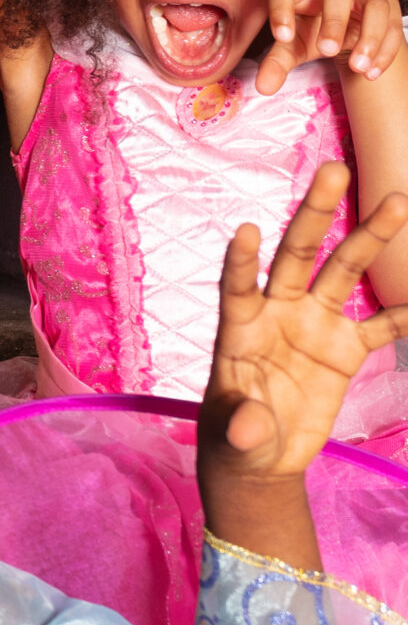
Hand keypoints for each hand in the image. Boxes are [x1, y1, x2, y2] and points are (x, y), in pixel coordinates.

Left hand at [203, 165, 407, 488]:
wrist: (260, 454)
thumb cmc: (233, 437)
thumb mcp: (233, 436)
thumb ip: (240, 425)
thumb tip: (248, 428)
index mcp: (239, 327)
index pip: (237, 286)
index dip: (240, 261)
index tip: (247, 230)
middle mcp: (277, 313)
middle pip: (296, 255)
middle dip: (314, 214)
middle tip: (332, 170)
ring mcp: (314, 326)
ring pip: (343, 273)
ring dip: (369, 238)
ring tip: (398, 201)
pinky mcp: (344, 350)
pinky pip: (382, 325)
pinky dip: (406, 311)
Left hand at [259, 0, 402, 93]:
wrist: (346, 28)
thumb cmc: (311, 31)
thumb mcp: (293, 47)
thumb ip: (277, 63)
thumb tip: (264, 87)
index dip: (280, 9)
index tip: (282, 38)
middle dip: (334, 19)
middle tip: (327, 51)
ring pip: (373, 4)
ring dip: (369, 37)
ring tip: (358, 68)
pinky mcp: (387, 3)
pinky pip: (392, 24)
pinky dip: (384, 51)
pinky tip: (371, 73)